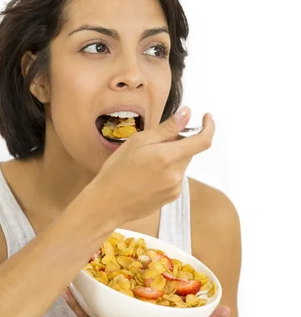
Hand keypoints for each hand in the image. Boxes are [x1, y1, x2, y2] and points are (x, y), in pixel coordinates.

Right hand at [93, 107, 214, 224]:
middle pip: (189, 151)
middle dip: (178, 143)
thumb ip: (167, 128)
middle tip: (154, 144)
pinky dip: (167, 172)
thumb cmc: (117, 170)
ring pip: (181, 165)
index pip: (203, 141)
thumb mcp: (138, 141)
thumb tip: (187, 113)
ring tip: (146, 163)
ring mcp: (175, 188)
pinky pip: (175, 178)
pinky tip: (147, 176)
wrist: (108, 203)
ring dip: (171, 158)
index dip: (209, 127)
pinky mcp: (171, 197)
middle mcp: (176, 174)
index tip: (206, 117)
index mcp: (168, 156)